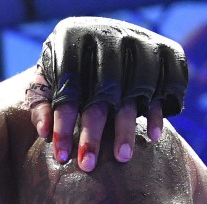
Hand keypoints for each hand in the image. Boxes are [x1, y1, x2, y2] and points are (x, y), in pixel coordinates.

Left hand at [29, 17, 187, 170]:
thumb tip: (43, 131)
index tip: (60, 157)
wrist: (105, 35)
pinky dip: (158, 112)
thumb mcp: (47, 77)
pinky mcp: (164, 54)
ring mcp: (139, 45)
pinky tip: (153, 138)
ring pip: (133, 93)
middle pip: (99, 95)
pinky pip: (165, 85)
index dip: (63, 125)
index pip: (66, 91)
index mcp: (72, 42)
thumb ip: (41, 102)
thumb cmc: (68, 65)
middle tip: (87, 165)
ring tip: (120, 158)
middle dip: (92, 134)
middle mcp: (107, 40)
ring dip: (126, 128)